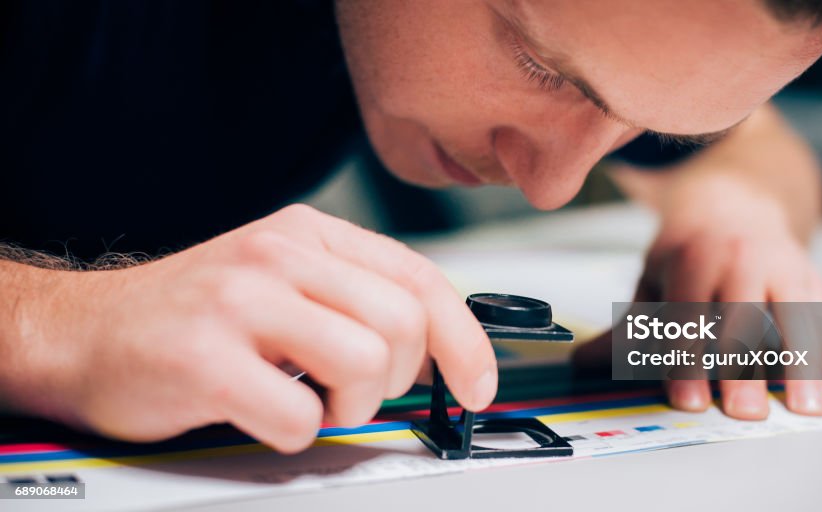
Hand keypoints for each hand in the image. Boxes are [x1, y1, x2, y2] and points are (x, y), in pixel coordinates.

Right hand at [3, 204, 497, 452]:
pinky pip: (299, 415)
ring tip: (310, 400)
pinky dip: (294, 432)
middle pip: (403, 324)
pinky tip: (264, 413)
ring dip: (351, 406)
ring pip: (365, 363)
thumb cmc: (192, 315)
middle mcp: (279, 256)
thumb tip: (437, 347)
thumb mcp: (281, 280)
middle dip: (398, 379)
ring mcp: (241, 301)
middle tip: (358, 391)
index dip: (465, 339)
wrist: (84, 331)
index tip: (477, 384)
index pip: (420, 277)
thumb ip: (353, 297)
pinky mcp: (205, 356)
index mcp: (308, 234)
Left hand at [576, 175, 821, 418]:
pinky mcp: (814, 281)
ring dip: (805, 365)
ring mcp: (784, 268)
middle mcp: (742, 260)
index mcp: (695, 258)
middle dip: (745, 366)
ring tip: (810, 408)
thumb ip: (629, 325)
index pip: (688, 315)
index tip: (688, 401)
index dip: (686, 360)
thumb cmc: (691, 249)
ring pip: (797, 319)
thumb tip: (582, 363)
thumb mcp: (655, 276)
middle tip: (745, 412)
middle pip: (745, 319)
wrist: (739, 198)